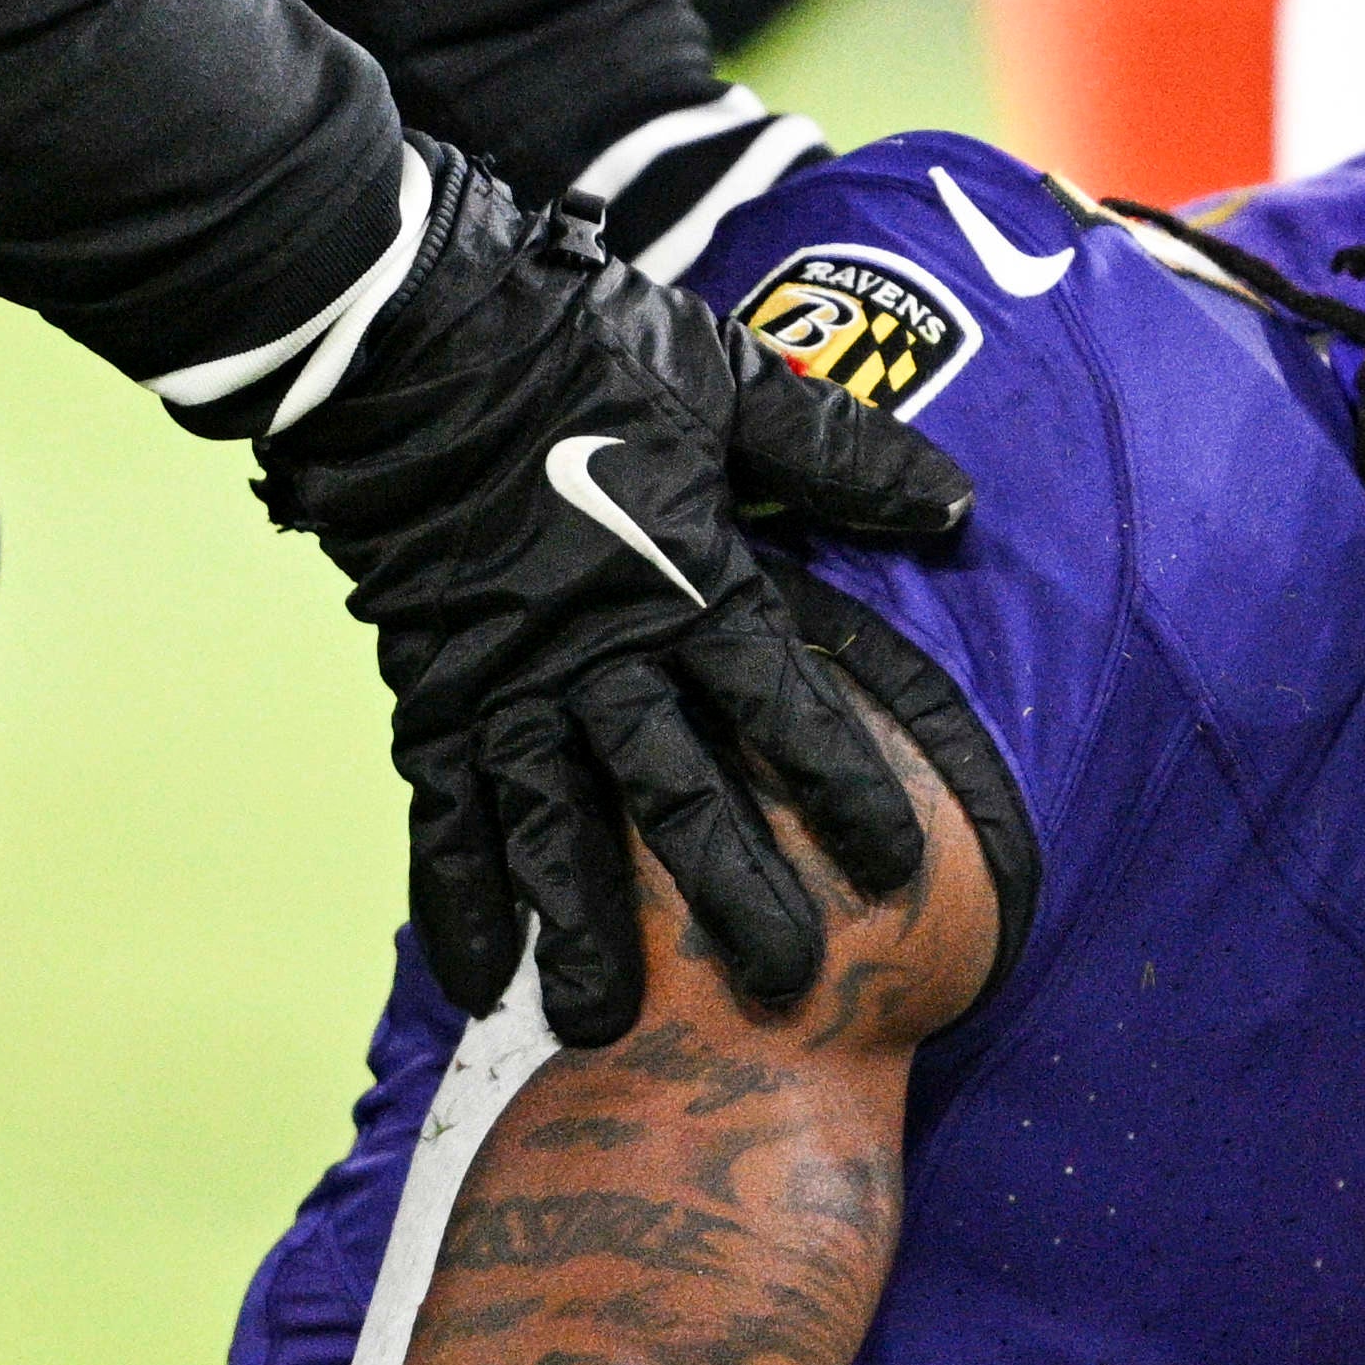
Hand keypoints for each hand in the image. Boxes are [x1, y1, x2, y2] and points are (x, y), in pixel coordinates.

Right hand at [198, 138, 976, 1045]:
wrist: (411, 339)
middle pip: (678, 793)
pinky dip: (455, 896)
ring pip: (555, 825)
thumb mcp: (725, 382)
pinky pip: (442, 810)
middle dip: (734, 895)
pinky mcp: (431, 688)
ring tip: (604, 1026)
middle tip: (785, 988)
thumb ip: (837, 452)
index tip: (899, 868)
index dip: (843, 786)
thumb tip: (954, 501)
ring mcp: (508, 680)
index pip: (784, 703)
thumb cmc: (580, 353)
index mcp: (689, 578)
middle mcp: (601, 651)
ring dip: (582, 927)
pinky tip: (474, 982)